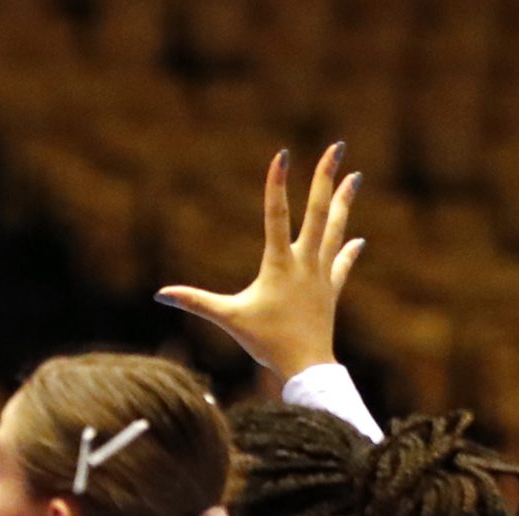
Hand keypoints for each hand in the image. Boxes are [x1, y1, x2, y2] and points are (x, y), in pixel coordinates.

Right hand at [156, 143, 362, 377]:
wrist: (305, 365)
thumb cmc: (265, 342)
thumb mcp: (227, 319)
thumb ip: (195, 301)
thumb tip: (160, 294)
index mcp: (279, 264)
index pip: (276, 215)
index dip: (277, 184)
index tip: (283, 154)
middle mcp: (304, 263)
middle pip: (318, 212)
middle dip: (325, 179)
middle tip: (337, 148)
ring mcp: (320, 275)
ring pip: (335, 230)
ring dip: (344, 203)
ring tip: (355, 176)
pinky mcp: (329, 291)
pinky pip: (341, 265)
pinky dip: (348, 251)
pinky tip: (357, 239)